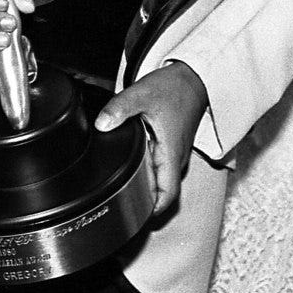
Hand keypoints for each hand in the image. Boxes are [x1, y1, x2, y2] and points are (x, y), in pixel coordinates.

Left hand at [94, 62, 207, 214]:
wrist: (191, 76)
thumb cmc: (173, 87)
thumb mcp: (142, 94)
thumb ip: (120, 109)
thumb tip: (102, 124)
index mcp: (172, 153)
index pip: (168, 195)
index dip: (153, 210)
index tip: (133, 216)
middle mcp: (175, 158)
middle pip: (161, 191)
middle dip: (142, 200)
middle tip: (117, 202)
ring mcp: (174, 152)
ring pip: (159, 178)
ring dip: (143, 183)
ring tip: (120, 185)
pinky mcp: (170, 145)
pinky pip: (159, 165)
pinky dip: (146, 169)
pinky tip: (130, 163)